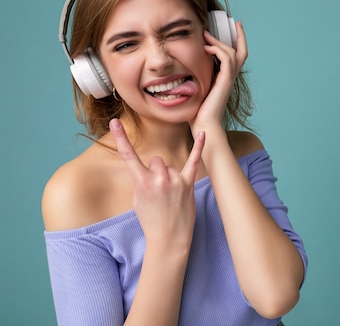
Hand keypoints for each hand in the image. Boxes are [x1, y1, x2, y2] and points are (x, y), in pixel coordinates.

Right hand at [109, 118, 205, 247]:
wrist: (168, 238)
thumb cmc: (150, 220)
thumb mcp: (138, 200)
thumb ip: (143, 180)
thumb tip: (151, 170)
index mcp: (142, 182)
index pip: (128, 156)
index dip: (121, 138)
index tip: (115, 120)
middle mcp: (159, 178)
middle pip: (156, 160)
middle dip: (155, 171)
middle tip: (158, 191)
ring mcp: (175, 180)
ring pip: (170, 167)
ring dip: (169, 177)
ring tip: (170, 196)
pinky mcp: (188, 184)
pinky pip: (194, 161)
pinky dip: (199, 147)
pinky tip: (204, 133)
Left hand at [190, 21, 247, 132]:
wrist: (203, 124)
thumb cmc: (197, 110)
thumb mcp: (197, 86)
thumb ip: (198, 74)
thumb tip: (185, 62)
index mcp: (225, 78)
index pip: (237, 56)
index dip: (239, 41)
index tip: (235, 27)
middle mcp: (230, 77)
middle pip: (241, 52)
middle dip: (239, 36)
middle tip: (233, 22)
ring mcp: (229, 79)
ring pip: (233, 53)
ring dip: (220, 42)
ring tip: (207, 35)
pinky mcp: (225, 81)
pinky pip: (226, 59)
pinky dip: (217, 50)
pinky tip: (206, 48)